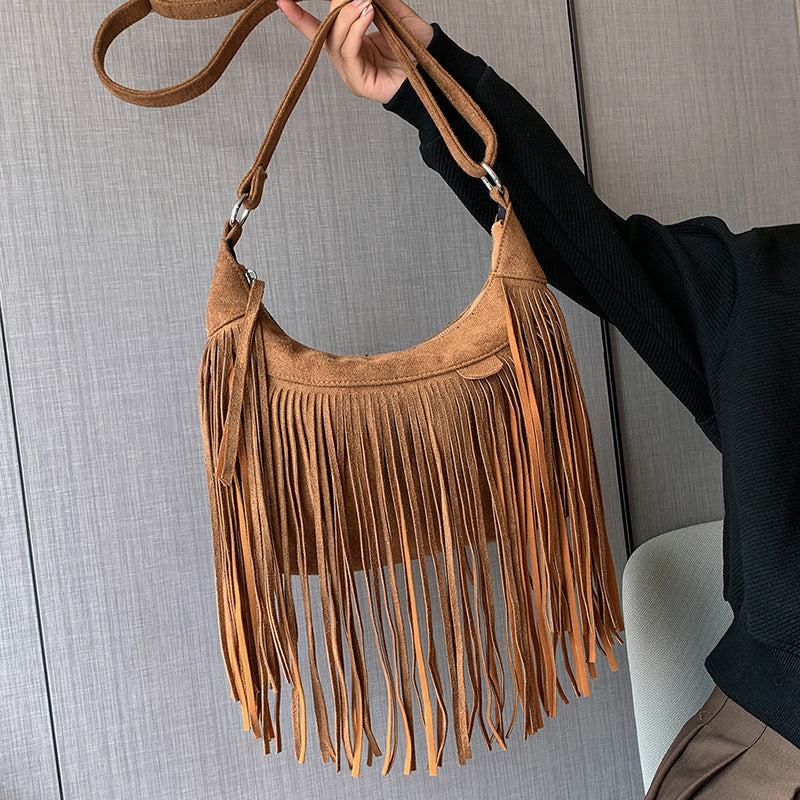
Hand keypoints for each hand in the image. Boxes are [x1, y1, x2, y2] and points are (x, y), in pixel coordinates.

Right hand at [276, 0, 433, 103]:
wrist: (435, 69)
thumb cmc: (418, 48)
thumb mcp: (394, 15)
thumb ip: (377, 1)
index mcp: (351, 46)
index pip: (320, 30)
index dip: (300, 17)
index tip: (282, 1)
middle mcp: (347, 61)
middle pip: (328, 30)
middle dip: (338, 6)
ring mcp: (351, 74)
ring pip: (336, 40)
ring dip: (348, 16)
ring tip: (365, 1)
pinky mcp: (359, 83)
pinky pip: (349, 52)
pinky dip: (356, 30)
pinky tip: (368, 14)